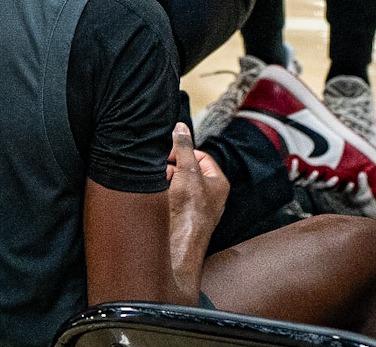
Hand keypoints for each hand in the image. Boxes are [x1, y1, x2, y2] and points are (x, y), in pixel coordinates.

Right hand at [165, 123, 227, 303]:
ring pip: (178, 185)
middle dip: (172, 168)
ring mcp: (197, 209)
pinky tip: (156, 199)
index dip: (183, 152)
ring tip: (158, 186)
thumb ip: (183, 146)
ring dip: (166, 182)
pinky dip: (163, 196)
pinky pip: (172, 200)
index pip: (199, 156)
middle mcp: (210, 196)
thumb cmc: (190, 212)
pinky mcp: (183, 219)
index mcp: (218, 183)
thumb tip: (181, 127)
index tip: (167, 154)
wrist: (180, 247)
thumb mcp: (187, 171)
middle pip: (187, 170)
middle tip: (161, 171)